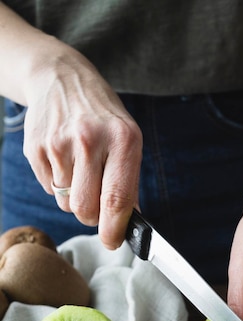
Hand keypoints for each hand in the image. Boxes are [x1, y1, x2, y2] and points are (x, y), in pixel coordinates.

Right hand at [22, 43, 141, 248]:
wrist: (62, 78)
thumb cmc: (102, 117)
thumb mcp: (127, 139)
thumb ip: (129, 183)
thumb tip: (128, 224)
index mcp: (122, 139)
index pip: (117, 199)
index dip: (114, 229)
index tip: (113, 241)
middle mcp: (90, 140)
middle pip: (86, 209)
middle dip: (92, 217)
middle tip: (96, 205)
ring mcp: (59, 144)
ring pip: (66, 204)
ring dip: (75, 199)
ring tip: (80, 170)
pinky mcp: (35, 148)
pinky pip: (49, 189)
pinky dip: (59, 184)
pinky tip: (64, 160)